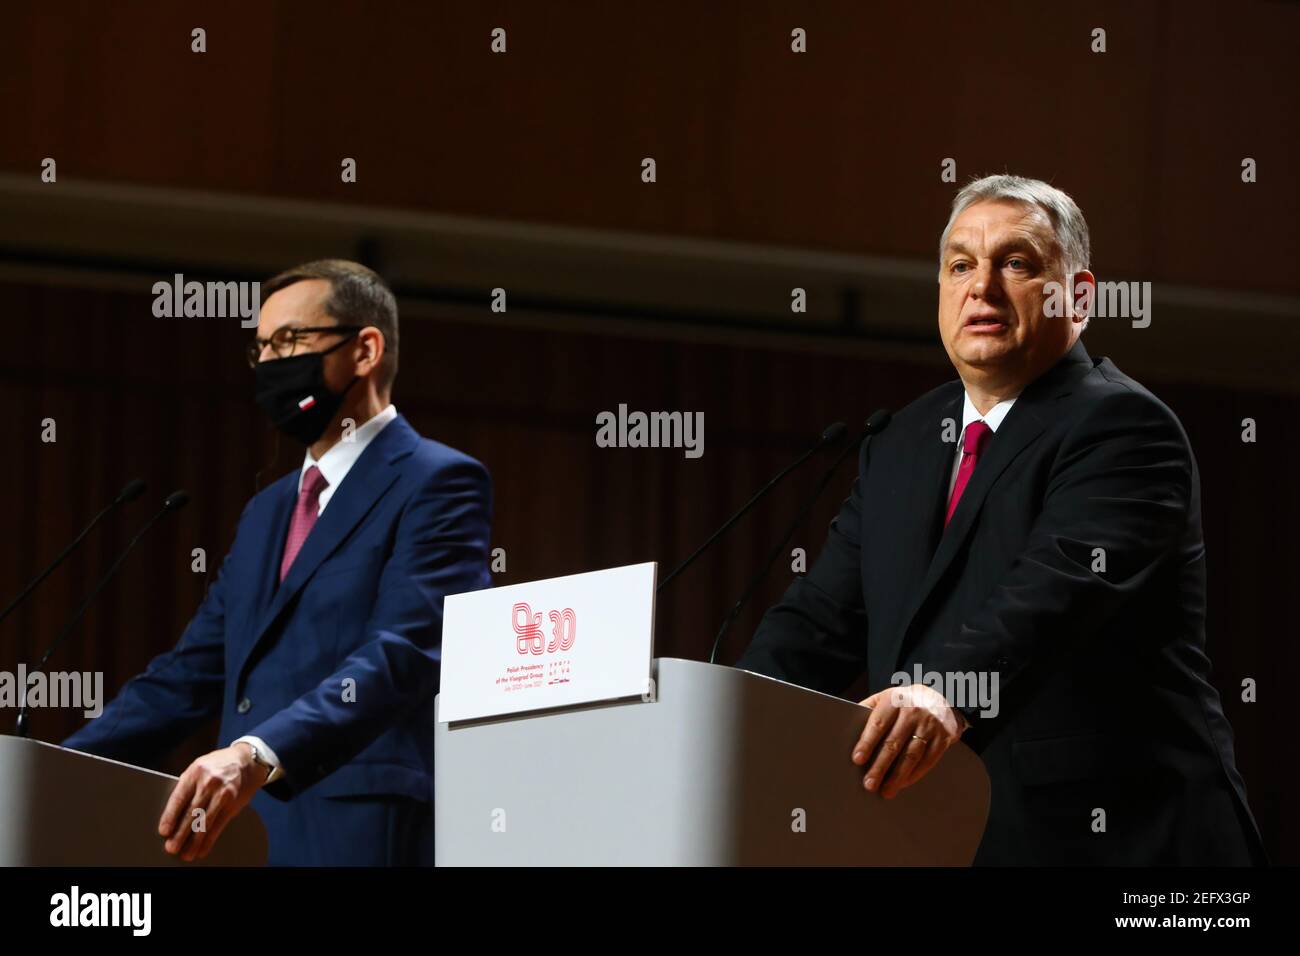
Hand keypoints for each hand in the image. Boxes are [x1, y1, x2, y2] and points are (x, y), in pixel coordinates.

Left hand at [158, 743, 266, 860]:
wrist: (246, 760)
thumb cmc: (217, 766)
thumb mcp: (199, 768)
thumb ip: (187, 786)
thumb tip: (172, 814)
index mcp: (196, 771)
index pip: (180, 797)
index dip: (170, 816)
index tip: (164, 831)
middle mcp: (210, 782)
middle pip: (192, 812)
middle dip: (181, 833)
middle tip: (171, 847)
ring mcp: (223, 793)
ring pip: (206, 821)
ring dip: (194, 841)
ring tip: (186, 853)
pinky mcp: (233, 803)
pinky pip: (219, 825)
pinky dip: (209, 840)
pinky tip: (202, 849)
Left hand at [851, 684, 963, 798]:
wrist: (941, 697)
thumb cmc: (904, 702)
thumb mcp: (886, 697)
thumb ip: (869, 709)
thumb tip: (847, 726)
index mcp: (895, 700)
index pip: (878, 723)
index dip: (867, 742)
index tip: (857, 759)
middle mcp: (913, 712)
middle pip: (894, 743)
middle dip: (880, 766)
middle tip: (869, 784)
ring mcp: (930, 725)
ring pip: (911, 755)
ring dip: (897, 776)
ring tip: (885, 791)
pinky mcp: (943, 738)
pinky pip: (928, 760)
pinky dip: (914, 775)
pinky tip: (903, 784)